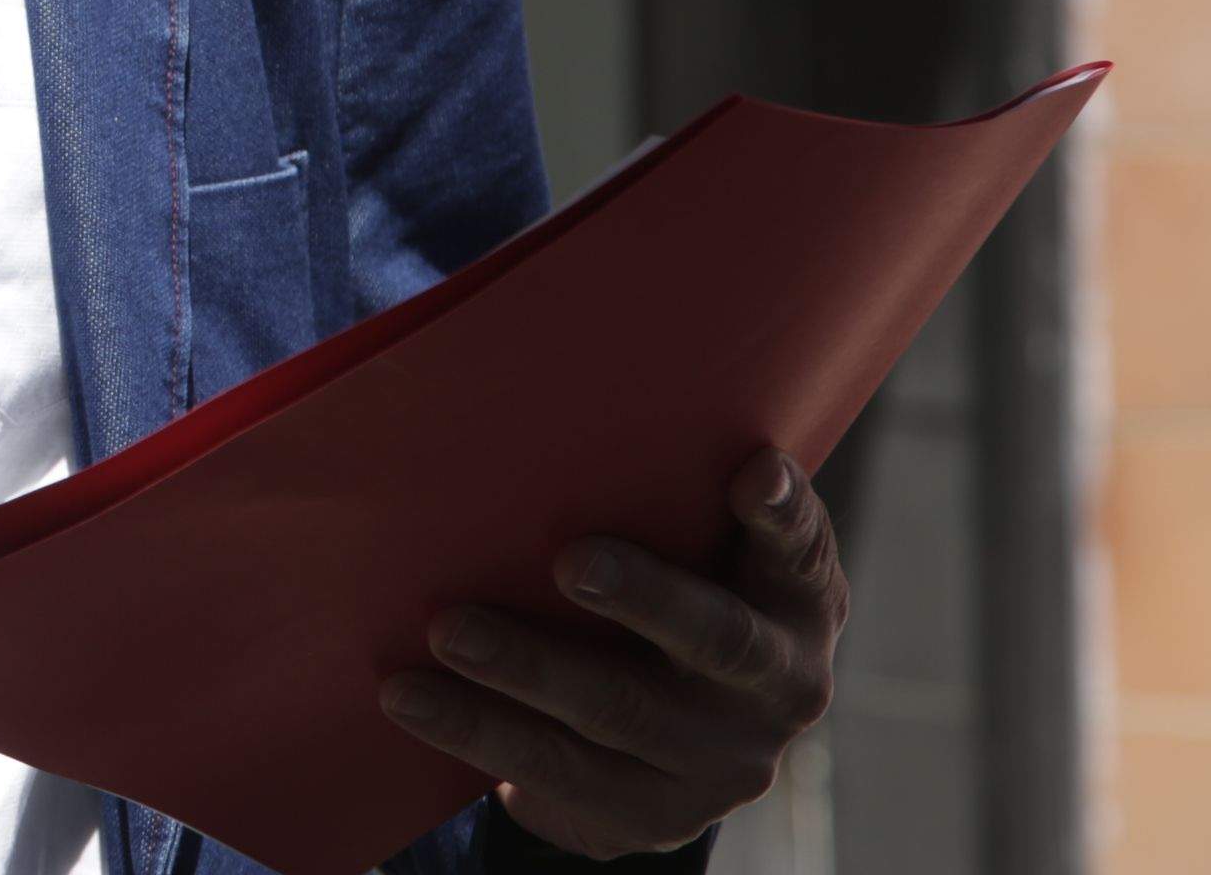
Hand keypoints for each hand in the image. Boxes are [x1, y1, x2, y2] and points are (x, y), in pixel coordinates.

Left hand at [377, 451, 845, 859]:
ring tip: (445, 631)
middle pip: (715, 638)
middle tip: (570, 560)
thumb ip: (662, 491)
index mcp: (796, 601)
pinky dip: (477, 731)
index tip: (752, 469)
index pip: (800, 549)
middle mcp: (778, 684)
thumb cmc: (669, 593)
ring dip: (524, 670)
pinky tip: (410, 696)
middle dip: (643, 597)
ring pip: (617, 714)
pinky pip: (557, 774)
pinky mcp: (649, 812)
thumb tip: (542, 396)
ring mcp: (717, 759)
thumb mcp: (694, 549)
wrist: (678, 749)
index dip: (782, 512)